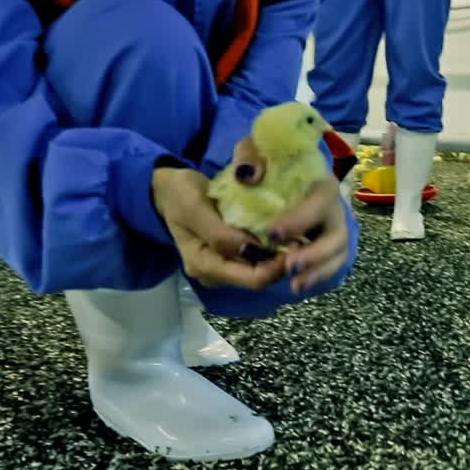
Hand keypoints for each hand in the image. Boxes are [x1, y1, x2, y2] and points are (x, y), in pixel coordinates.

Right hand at [151, 165, 287, 289]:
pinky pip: (256, 259)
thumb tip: (251, 249)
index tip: (296, 244)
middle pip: (259, 278)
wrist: (168, 190)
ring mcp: (222, 267)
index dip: (277, 267)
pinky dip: (270, 249)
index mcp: (204, 265)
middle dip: (281, 261)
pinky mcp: (229, 257)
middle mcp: (215, 274)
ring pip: (260, 270)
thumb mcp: (194, 207)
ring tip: (295, 235)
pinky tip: (281, 234)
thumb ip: (220, 232)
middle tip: (302, 239)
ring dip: (278, 255)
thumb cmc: (179, 195)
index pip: (252, 279)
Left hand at [231, 137, 350, 293]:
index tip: (272, 234)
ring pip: (338, 254)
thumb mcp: (256, 148)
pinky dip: (316, 277)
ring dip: (318, 271)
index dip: (300, 219)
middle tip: (289, 264)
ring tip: (294, 284)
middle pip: (336, 234)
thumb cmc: (268, 161)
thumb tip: (249, 175)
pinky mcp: (329, 246)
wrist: (277, 173)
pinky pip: (331, 265)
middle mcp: (334, 207)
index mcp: (321, 182)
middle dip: (315, 252)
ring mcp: (334, 229)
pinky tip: (296, 286)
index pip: (319, 201)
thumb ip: (250, 156)